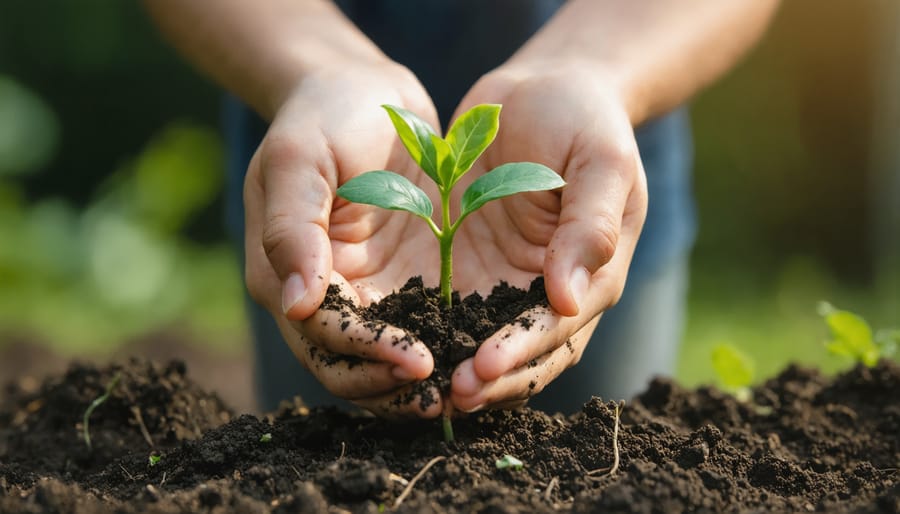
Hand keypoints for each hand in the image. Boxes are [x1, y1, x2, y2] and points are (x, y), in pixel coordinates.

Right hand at [243, 61, 444, 416]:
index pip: (324, 337)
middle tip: (449, 395)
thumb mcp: (299, 157)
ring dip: (421, 385)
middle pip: (350, 368)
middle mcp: (324, 297)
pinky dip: (447, 352)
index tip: (416, 362)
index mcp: (284, 275)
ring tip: (471, 391)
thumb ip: (293, 227)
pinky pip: (423, 331)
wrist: (363, 93)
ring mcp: (366, 294)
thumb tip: (296, 305)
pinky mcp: (404, 285)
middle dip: (395, 387)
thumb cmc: (324, 115)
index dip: (367, 355)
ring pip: (385, 363)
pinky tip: (482, 358)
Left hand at [447, 64, 648, 411]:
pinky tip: (402, 348)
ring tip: (424, 390)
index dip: (522, 351)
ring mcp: (513, 284)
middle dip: (490, 379)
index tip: (484, 365)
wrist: (545, 90)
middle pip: (526, 356)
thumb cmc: (582, 118)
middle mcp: (553, 292)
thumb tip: (568, 296)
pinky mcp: (476, 271)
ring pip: (489, 347)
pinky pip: (455, 316)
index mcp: (593, 273)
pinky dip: (435, 338)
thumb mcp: (600, 160)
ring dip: (461, 372)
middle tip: (450, 395)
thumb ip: (590, 223)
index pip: (558, 329)